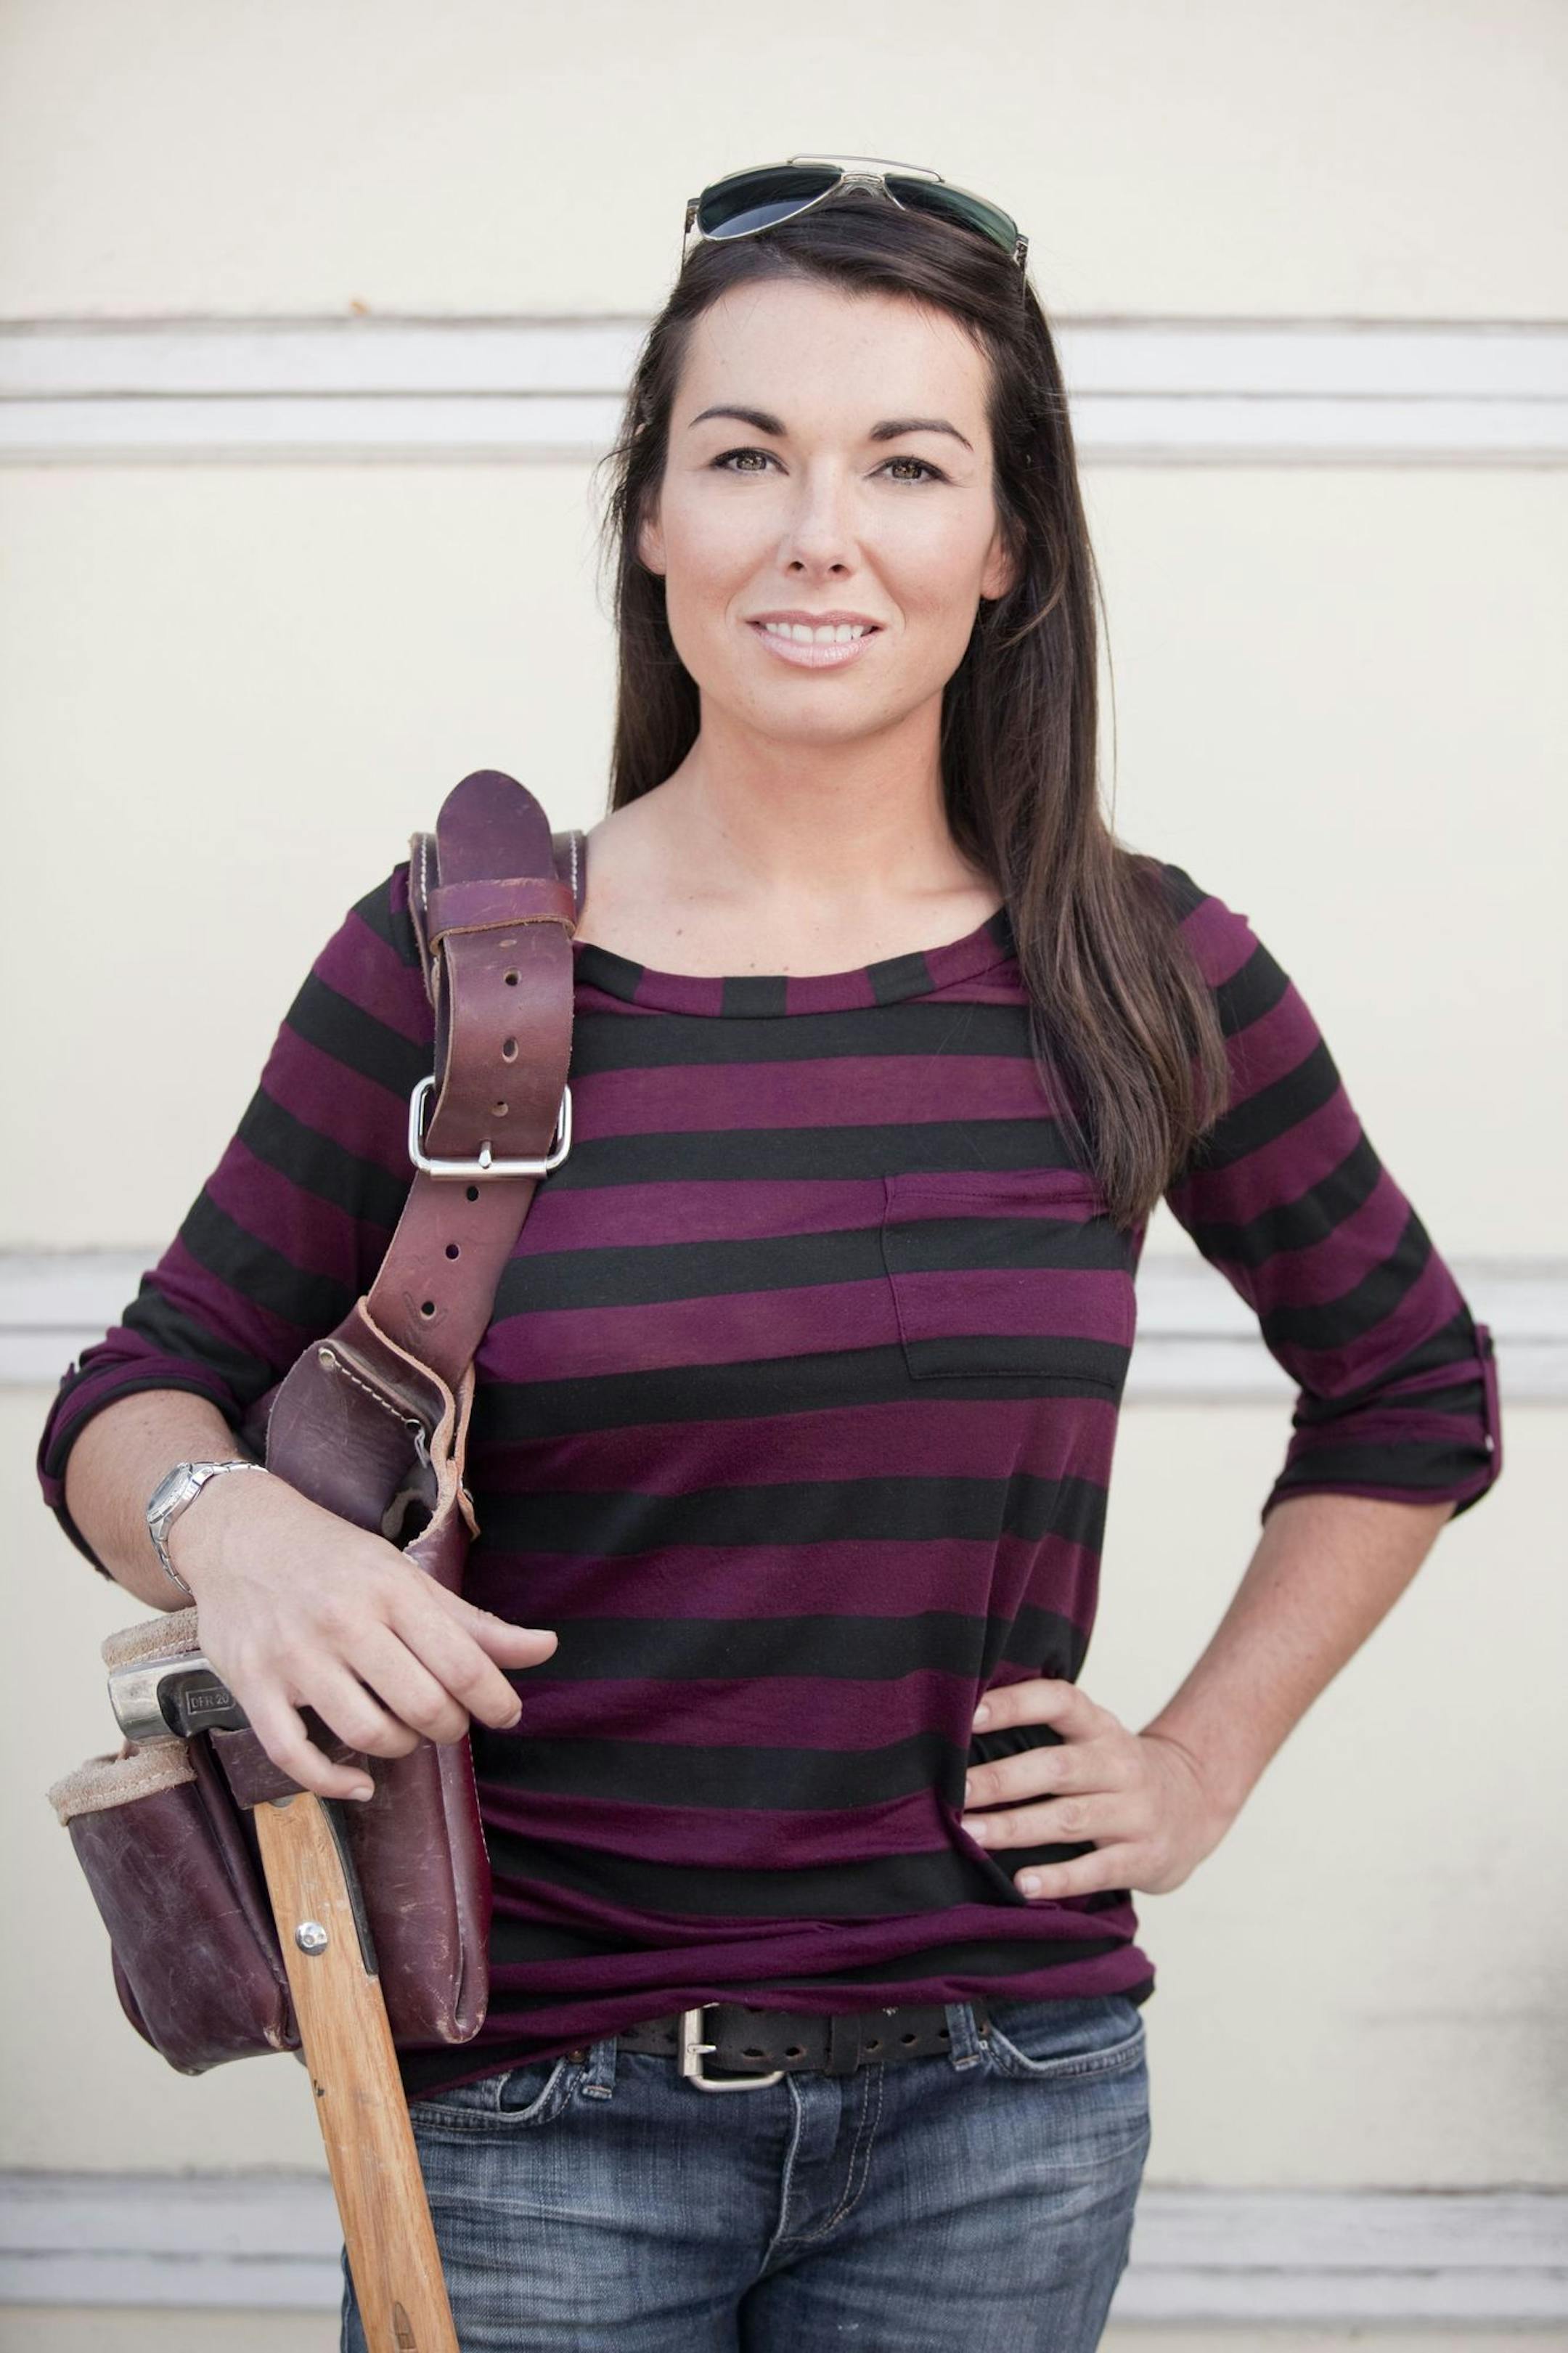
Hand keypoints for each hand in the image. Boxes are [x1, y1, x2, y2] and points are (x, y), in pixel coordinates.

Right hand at [170, 1465, 557, 1803]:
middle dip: (449, 1727)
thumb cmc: (334, 1558)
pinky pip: (294, 1756)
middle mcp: (344, 1622)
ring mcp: (294, 1657)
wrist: (239, 1533)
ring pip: (366, 1733)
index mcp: (391, 1590)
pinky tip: (360, 1783)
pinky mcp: (252, 1686)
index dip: (495, 1701)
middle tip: (448, 1721)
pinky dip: (333, 1783)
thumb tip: (545, 1649)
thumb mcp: (406, 1576)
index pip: (462, 1662)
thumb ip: (473, 1623)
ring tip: (405, 1733)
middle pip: (422, 1704)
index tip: (505, 1714)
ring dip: (401, 1749)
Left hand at [959, 1677, 1232, 1900]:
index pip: (1059, 1701)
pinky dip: (1058, 1878)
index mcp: (1099, 1727)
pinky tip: (1022, 1884)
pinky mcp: (1144, 1856)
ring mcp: (1135, 1811)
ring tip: (971, 1834)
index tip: (970, 1713)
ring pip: (1070, 1818)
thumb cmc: (1116, 1770)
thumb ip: (1043, 1733)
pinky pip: (1098, 1868)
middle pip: (1056, 1767)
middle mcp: (1119, 1763)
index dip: (1015, 1704)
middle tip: (954, 1792)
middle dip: (1001, 1779)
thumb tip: (956, 1732)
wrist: (1196, 1802)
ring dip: (1016, 1827)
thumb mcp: (1092, 1739)